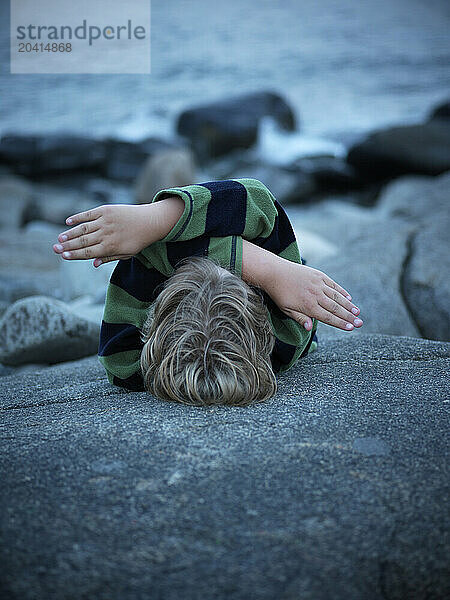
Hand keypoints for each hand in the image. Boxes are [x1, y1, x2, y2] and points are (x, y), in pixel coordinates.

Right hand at [52, 197, 183, 267]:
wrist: (149, 221)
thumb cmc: (138, 240)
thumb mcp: (126, 253)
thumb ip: (109, 257)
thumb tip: (94, 264)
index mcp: (111, 246)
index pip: (88, 252)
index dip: (74, 254)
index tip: (63, 256)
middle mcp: (106, 234)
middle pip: (82, 241)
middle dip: (67, 246)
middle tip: (54, 249)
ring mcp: (105, 220)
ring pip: (83, 228)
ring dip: (69, 233)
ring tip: (59, 239)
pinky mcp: (106, 210)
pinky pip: (88, 214)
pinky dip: (77, 218)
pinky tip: (68, 222)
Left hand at [266, 261, 362, 331]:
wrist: (274, 272)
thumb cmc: (278, 293)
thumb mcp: (285, 309)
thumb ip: (299, 318)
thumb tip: (309, 328)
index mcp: (307, 306)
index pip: (327, 317)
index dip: (340, 323)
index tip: (351, 328)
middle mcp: (315, 295)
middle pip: (336, 308)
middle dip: (349, 316)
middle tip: (360, 323)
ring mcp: (318, 284)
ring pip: (337, 296)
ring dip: (348, 305)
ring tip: (357, 312)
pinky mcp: (318, 275)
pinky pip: (333, 285)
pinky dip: (341, 291)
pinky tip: (349, 298)